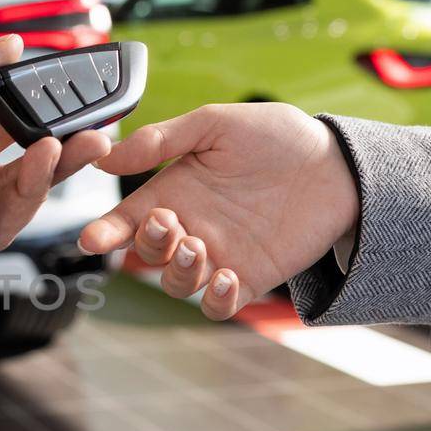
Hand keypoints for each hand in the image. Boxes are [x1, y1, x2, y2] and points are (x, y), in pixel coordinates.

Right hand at [79, 103, 358, 318]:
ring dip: (178, 271)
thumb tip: (106, 156)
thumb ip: (161, 141)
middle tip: (169, 222)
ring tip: (199, 248)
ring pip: (178, 284)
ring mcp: (219, 255)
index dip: (105, 232)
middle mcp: (191, 227)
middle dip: (148, 244)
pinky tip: (227, 276)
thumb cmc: (278, 138)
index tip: (92, 238)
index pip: (128, 219)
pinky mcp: (250, 278)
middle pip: (147, 255)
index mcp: (174, 191)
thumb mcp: (216, 124)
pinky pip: (219, 305)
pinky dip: (215, 299)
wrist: (338, 164)